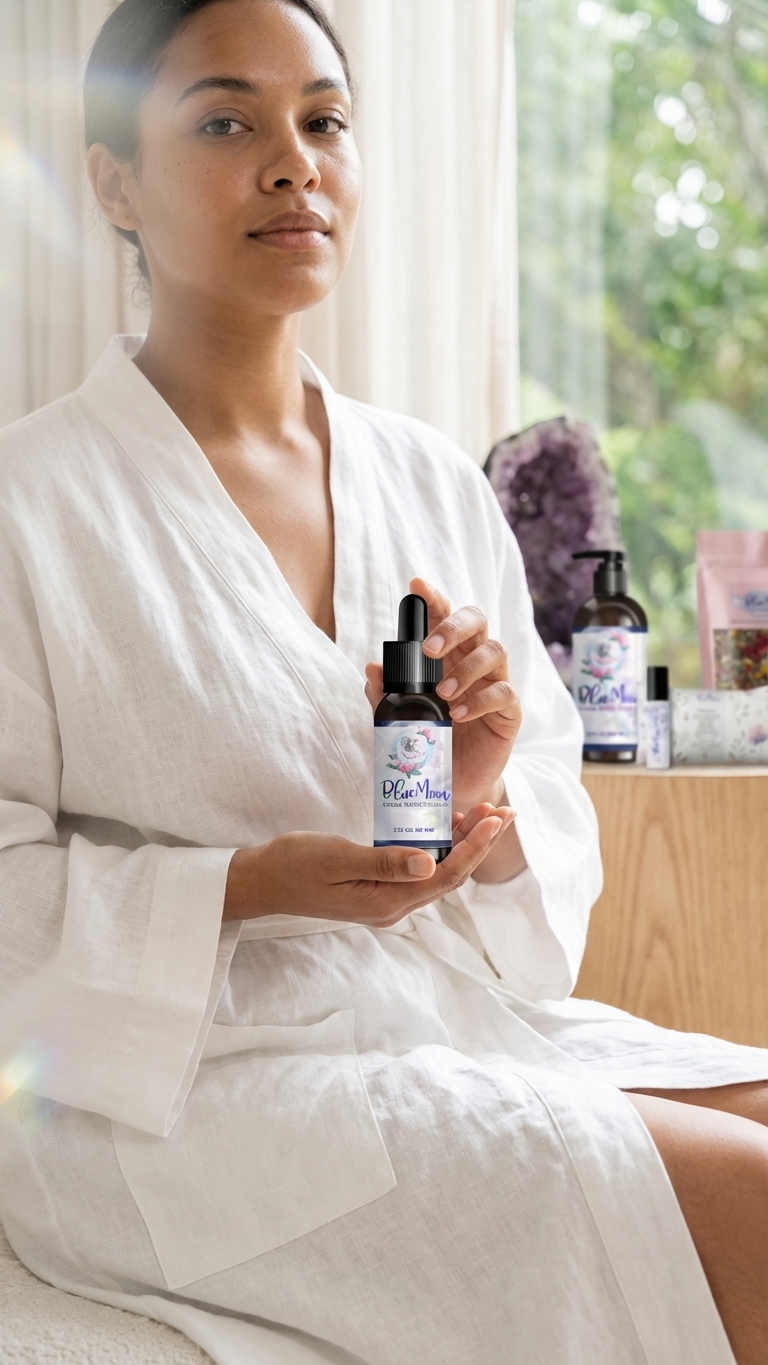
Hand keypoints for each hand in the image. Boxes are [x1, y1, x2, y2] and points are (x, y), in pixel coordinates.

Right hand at [223, 804, 514, 924]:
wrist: (260, 882)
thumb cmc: (293, 865)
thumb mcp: (338, 858)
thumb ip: (385, 862)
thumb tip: (431, 864)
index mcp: (387, 902)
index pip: (446, 874)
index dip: (476, 845)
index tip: (496, 816)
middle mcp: (392, 907)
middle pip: (450, 876)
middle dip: (480, 843)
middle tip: (503, 810)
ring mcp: (385, 901)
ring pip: (437, 874)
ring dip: (464, 845)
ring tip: (484, 815)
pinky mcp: (377, 891)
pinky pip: (420, 872)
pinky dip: (440, 848)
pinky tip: (446, 829)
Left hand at [365, 577, 521, 811]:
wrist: (452, 783)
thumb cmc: (429, 740)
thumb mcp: (401, 717)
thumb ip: (386, 692)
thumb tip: (373, 666)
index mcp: (447, 653)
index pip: (443, 615)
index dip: (433, 597)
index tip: (416, 585)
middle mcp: (473, 660)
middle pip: (477, 620)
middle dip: (453, 627)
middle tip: (428, 650)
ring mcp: (494, 683)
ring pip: (495, 651)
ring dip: (466, 668)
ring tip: (442, 693)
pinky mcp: (509, 710)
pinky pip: (504, 692)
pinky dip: (479, 700)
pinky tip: (459, 714)